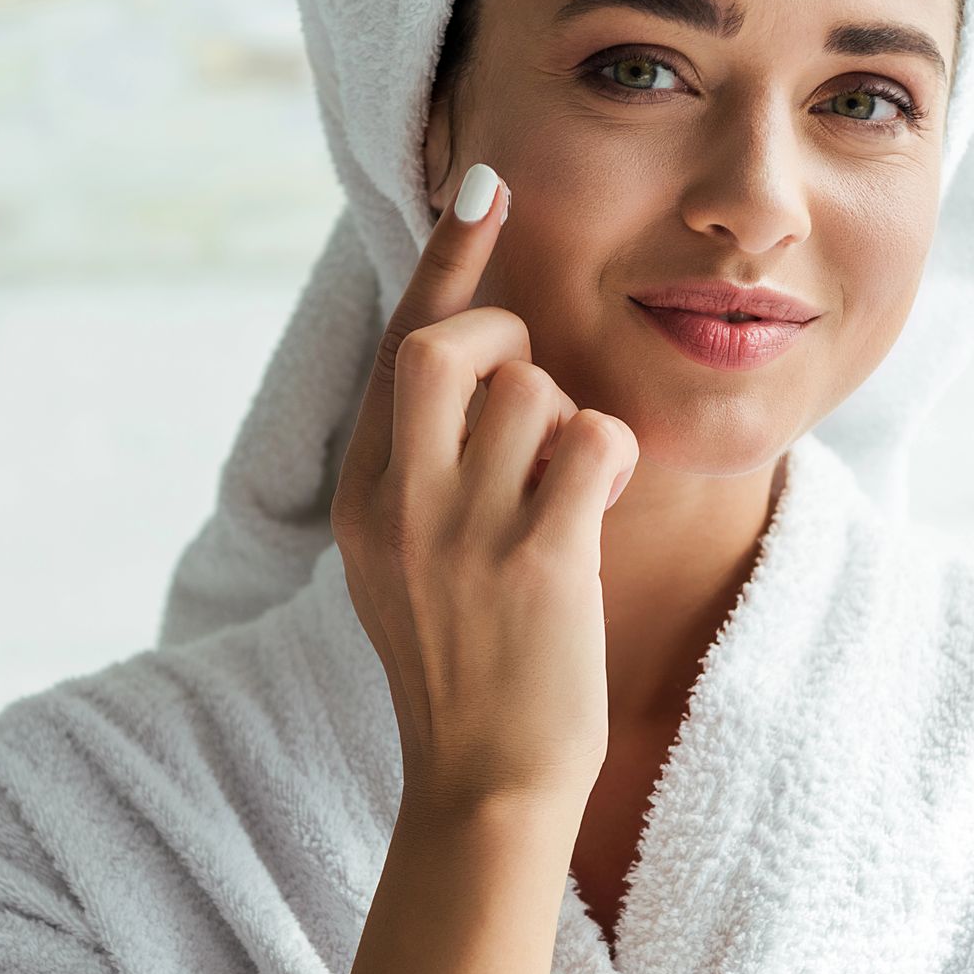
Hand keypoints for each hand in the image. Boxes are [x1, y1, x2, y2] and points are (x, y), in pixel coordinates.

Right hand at [329, 162, 638, 816]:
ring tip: (568, 490)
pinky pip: (591, 440)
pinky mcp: (535, 563)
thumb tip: (459, 365)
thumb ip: (418, 470)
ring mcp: (460, 533)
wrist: (483, 785)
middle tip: (536, 396)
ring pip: (531, 390)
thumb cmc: (464, 668)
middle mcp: (397, 504)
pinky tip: (602, 501)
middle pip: (445, 347)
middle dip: (507, 342)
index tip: (484, 188)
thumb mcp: (401, 563)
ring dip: (569, 421)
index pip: (397, 349)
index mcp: (361, 498)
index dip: (446, 263)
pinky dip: (612, 454)